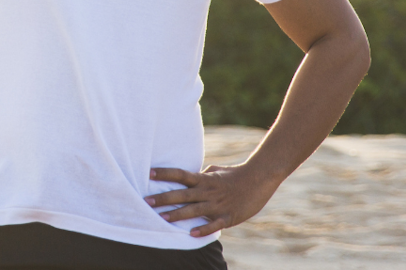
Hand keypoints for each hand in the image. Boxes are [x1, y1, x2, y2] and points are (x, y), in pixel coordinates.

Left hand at [146, 163, 281, 236]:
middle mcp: (208, 191)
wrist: (259, 179)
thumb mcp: (215, 171)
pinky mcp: (228, 216)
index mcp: (204, 179)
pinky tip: (191, 234)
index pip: (180, 174)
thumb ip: (200, 175)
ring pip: (194, 210)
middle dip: (163, 199)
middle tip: (146, 202)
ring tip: (161, 218)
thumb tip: (188, 175)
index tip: (148, 173)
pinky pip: (214, 224)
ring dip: (177, 215)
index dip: (164, 174)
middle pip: (182, 194)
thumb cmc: (235, 174)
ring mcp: (217, 204)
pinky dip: (203, 229)